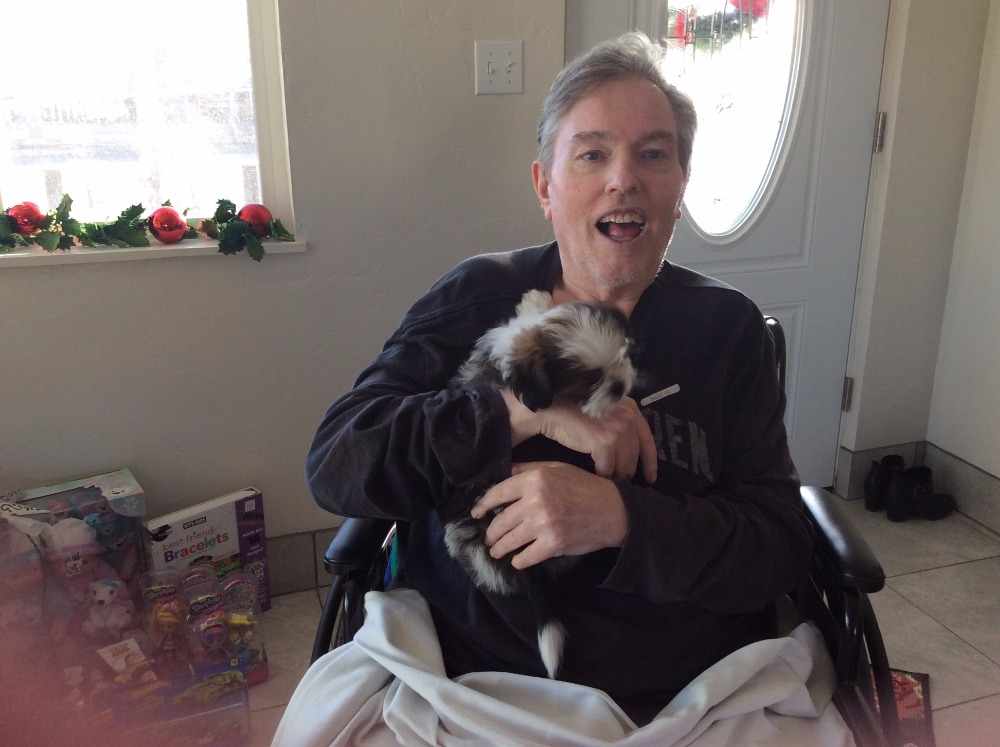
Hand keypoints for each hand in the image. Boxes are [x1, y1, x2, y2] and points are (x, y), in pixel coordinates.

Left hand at [470, 462, 628, 569]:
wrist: (613, 510)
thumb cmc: (585, 487)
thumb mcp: (557, 468)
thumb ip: (528, 470)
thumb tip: (503, 472)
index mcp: (535, 479)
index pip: (498, 493)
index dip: (482, 505)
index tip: (476, 513)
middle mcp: (536, 500)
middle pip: (501, 520)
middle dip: (491, 532)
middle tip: (488, 538)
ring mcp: (544, 524)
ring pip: (510, 540)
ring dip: (499, 548)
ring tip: (496, 551)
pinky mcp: (553, 544)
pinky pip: (526, 557)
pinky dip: (519, 561)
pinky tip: (517, 560)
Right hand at [502, 388, 657, 483]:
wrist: (550, 409)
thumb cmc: (572, 412)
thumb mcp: (603, 414)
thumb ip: (619, 425)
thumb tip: (629, 453)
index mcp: (630, 408)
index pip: (647, 440)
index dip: (650, 462)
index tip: (650, 478)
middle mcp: (628, 416)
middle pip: (635, 455)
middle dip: (628, 471)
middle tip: (621, 483)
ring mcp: (617, 428)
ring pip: (623, 464)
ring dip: (614, 475)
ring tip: (606, 481)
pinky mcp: (605, 441)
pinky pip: (608, 468)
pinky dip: (601, 474)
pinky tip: (594, 475)